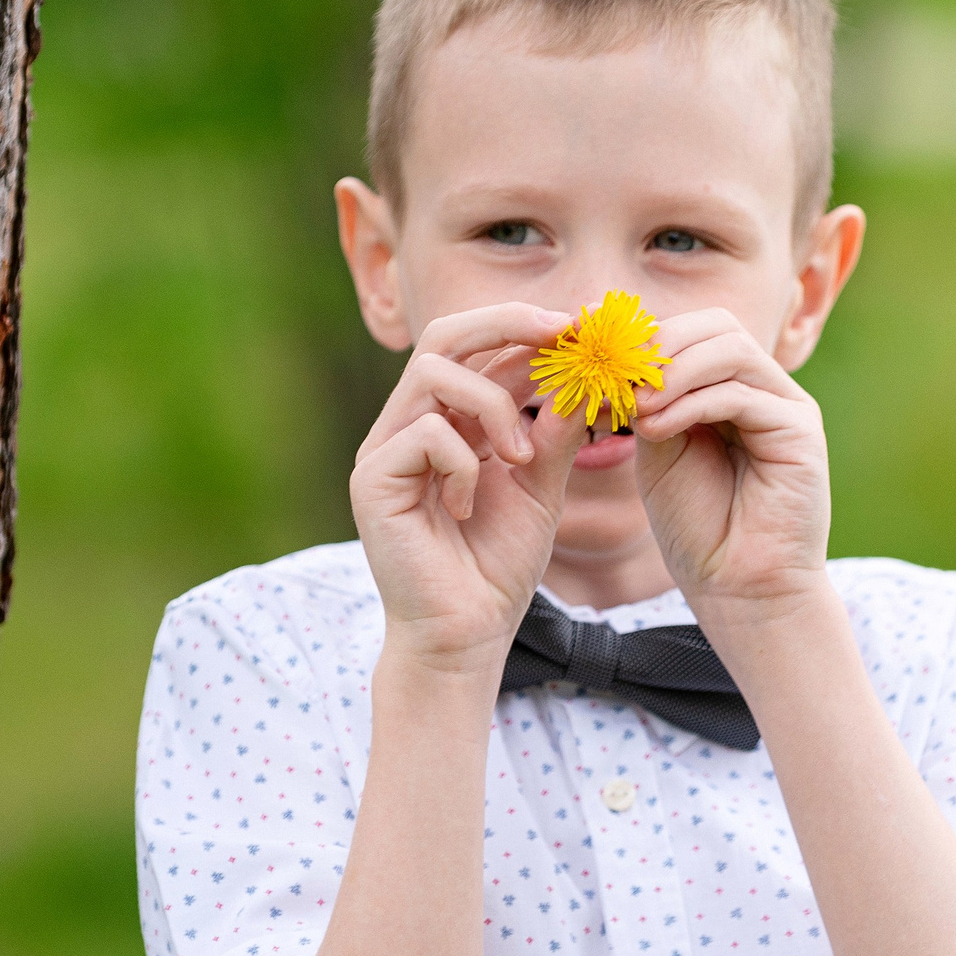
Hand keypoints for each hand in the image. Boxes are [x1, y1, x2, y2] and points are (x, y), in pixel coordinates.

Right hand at [351, 303, 588, 670]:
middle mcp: (409, 423)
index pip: (478, 347)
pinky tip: (469, 507)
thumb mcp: (540, 485)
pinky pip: (425, 433)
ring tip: (520, 459)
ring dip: (494, 406)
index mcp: (447, 419)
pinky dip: (465, 463)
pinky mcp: (370, 480)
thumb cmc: (497, 564)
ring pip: (435, 373)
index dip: (528, 327)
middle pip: (444, 335)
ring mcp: (384, 448)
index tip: (584, 323)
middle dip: (507, 322)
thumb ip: (554, 429)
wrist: (466, 634)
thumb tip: (584, 368)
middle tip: (564, 330)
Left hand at [629, 308, 834, 625]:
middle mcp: (765, 389)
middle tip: (618, 371)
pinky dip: (692, 403)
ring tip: (636, 405)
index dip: (645, 331)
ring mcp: (788, 406)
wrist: (740, 588)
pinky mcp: (801, 431)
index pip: (694, 331)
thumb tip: (619, 352)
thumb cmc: (699, 527)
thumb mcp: (660, 449)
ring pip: (731, 350)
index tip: (594, 341)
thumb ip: (651, 399)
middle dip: (661, 342)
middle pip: (718, 326)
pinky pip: (742, 393)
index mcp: (732, 389)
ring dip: (673, 371)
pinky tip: (656, 426)